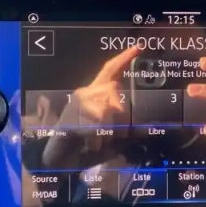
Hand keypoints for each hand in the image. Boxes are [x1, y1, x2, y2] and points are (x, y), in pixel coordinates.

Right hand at [41, 46, 139, 168]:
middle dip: (120, 122)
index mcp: (95, 92)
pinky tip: (89, 144)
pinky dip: (97, 141)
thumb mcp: (110, 134)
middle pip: (116, 99)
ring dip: (108, 134)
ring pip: (107, 114)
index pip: (110, 70)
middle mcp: (85, 93)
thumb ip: (127, 127)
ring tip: (97, 140)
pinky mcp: (69, 119)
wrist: (57, 160)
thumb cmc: (85, 145)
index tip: (139, 46)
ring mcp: (76, 105)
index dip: (124, 58)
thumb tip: (148, 127)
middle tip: (110, 136)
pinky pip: (95, 129)